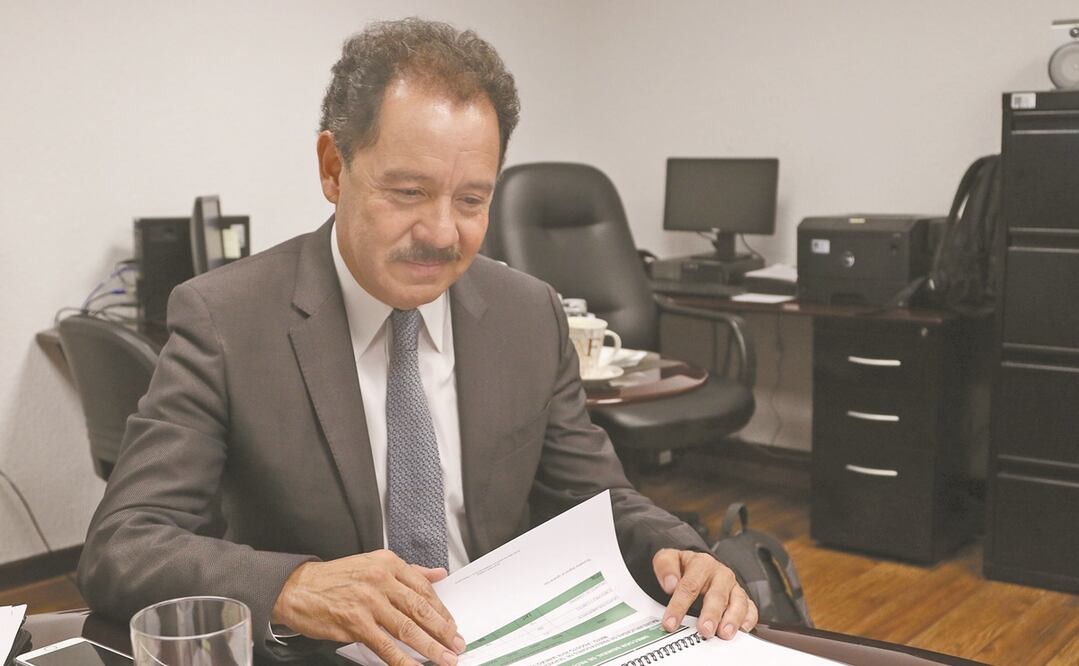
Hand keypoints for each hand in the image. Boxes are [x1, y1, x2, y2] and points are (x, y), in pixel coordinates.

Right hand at [272, 549, 465, 665]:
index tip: (452, 625)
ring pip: (407, 628)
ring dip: (430, 647)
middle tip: (456, 644)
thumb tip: (438, 574)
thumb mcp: (374, 563)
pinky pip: (385, 646)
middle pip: (420, 609)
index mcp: (388, 564)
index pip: (423, 589)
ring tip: (445, 658)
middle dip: (442, 630)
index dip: (441, 610)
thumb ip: (409, 571)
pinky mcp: (356, 623)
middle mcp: (381, 580)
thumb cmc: (335, 578)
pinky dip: (402, 660)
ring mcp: (369, 602)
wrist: (298, 588)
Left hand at [653, 549, 757, 639]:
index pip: (690, 585)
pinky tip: (743, 630)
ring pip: (738, 602)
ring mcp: (733, 587)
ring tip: (724, 634)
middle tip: (704, 630)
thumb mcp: (668, 558)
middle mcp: (721, 574)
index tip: (670, 623)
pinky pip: (750, 609)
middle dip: (711, 614)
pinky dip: (749, 619)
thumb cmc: (683, 567)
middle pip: (717, 595)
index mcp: (702, 563)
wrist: (699, 566)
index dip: (679, 605)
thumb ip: (665, 567)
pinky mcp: (743, 599)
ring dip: (732, 619)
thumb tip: (670, 584)